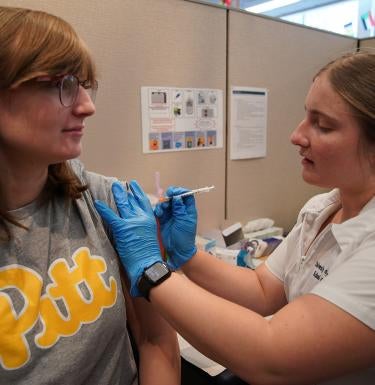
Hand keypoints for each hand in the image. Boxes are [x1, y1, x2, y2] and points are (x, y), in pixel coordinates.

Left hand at [95, 180, 161, 295]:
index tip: (133, 185)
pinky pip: (111, 216)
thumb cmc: (148, 255)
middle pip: (132, 201)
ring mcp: (132, 222)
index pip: (143, 202)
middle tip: (119, 183)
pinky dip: (103, 209)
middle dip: (125, 191)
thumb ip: (141, 228)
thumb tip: (133, 224)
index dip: (137, 192)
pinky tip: (97, 203)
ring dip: (117, 194)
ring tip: (112, 186)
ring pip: (123, 204)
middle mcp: (142, 218)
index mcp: (149, 220)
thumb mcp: (149, 237)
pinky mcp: (122, 228)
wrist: (148, 264)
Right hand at [154, 186, 196, 268]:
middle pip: (174, 198)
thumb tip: (177, 197)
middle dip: (169, 197)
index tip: (174, 192)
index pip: (186, 196)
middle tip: (165, 200)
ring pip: (166, 203)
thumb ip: (180, 209)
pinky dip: (159, 210)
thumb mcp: (183, 222)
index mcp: (188, 210)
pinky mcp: (164, 219)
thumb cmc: (184, 237)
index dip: (181, 192)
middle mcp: (180, 210)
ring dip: (163, 204)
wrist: (177, 250)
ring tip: (161, 210)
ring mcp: (171, 214)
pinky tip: (158, 214)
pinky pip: (160, 210)